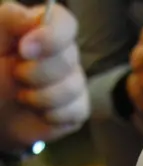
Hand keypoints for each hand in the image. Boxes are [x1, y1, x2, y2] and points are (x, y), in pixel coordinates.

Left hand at [0, 3, 88, 151]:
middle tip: (16, 77)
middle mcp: (64, 54)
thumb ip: (10, 20)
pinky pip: (77, 111)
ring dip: (41, 97)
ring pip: (73, 88)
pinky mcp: (78, 109)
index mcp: (44, 30)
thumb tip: (34, 19)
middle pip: (69, 58)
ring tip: (23, 97)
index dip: (50, 36)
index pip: (65, 23)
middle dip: (36, 73)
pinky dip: (53, 116)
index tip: (24, 51)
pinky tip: (39, 113)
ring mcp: (74, 82)